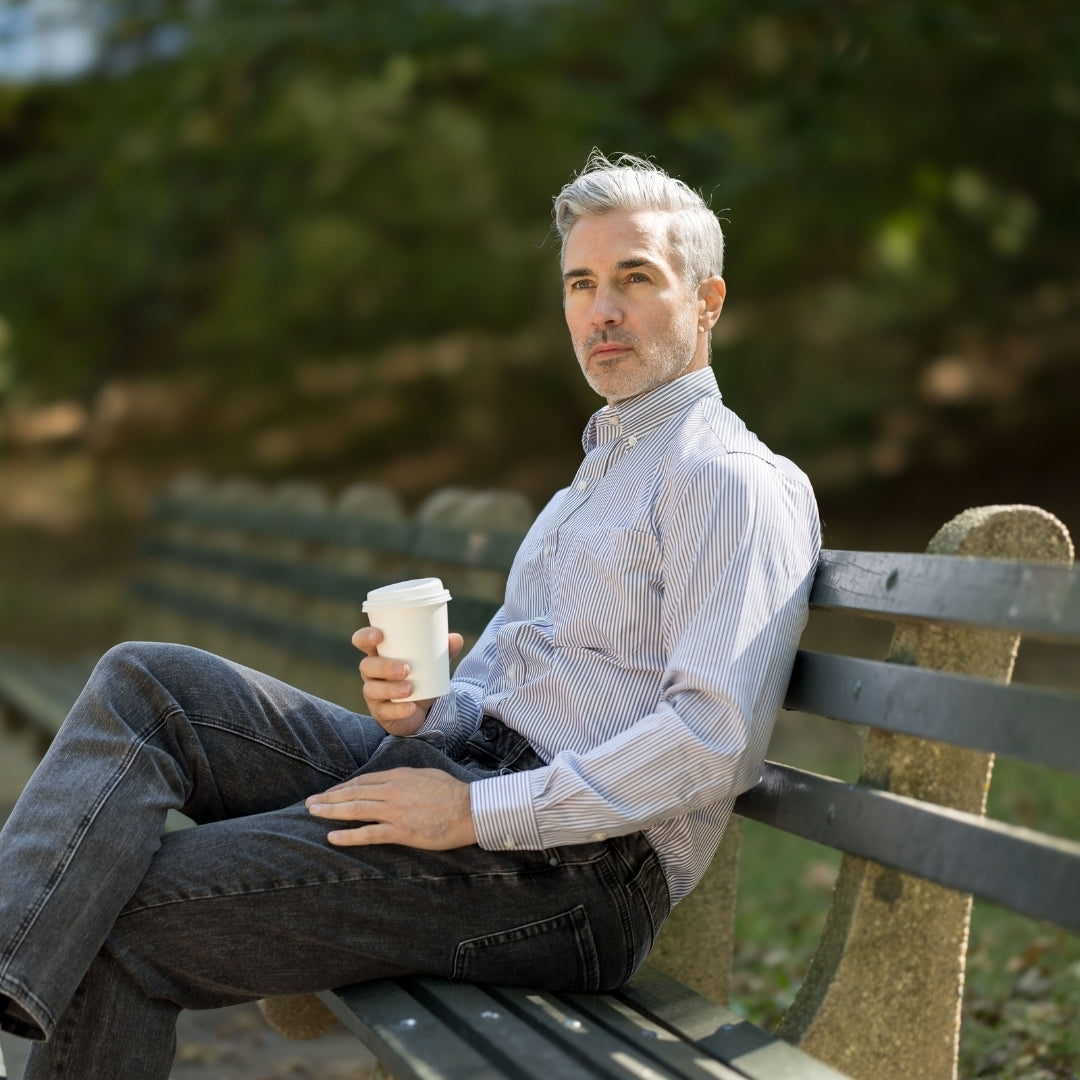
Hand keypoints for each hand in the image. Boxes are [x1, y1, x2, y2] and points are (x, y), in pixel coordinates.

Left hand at [306, 767, 476, 848]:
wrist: (469, 808)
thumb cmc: (451, 792)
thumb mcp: (425, 775)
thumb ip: (404, 778)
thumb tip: (391, 780)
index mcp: (398, 776)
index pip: (363, 781)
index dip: (343, 788)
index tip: (329, 793)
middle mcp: (392, 791)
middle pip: (353, 794)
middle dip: (329, 798)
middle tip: (310, 803)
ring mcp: (395, 811)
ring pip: (356, 810)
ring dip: (331, 811)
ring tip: (313, 813)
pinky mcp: (401, 831)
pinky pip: (369, 833)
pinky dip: (349, 836)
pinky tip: (332, 837)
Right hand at [353, 626, 463, 736]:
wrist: (421, 709)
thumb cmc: (419, 676)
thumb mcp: (431, 663)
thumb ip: (443, 651)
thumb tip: (457, 639)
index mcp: (380, 653)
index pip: (362, 641)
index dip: (365, 636)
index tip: (379, 635)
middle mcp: (371, 673)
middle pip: (367, 666)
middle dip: (384, 666)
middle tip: (406, 669)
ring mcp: (373, 693)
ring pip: (372, 689)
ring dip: (391, 688)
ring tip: (410, 689)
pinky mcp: (380, 713)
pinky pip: (384, 712)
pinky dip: (398, 710)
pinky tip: (411, 707)